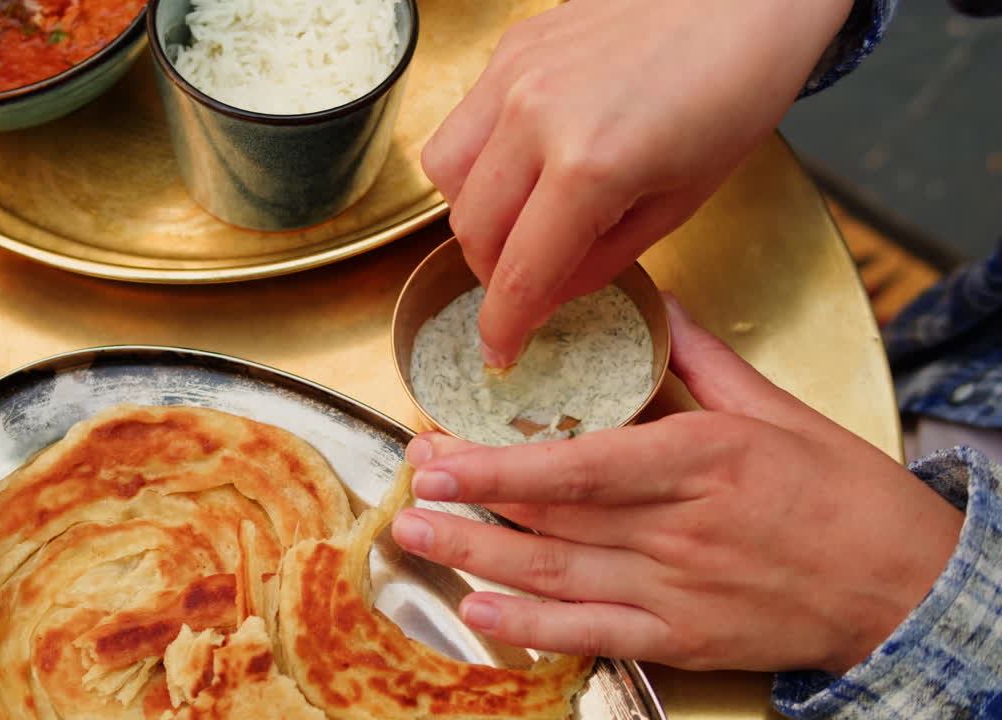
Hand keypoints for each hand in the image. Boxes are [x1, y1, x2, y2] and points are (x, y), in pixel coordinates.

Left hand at [390, 294, 963, 673]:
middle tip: (408, 482)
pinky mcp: (682, 638)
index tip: (439, 450)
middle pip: (554, 517)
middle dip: (470, 500)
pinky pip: (592, 635)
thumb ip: (704, 359)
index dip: (498, 463)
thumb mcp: (779, 412)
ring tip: (415, 536)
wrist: (908, 588)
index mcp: (703, 461)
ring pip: (558, 576)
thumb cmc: (848, 497)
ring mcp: (677, 591)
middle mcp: (681, 529)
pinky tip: (481, 612)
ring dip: (477, 558)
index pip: (579, 463)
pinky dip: (531, 627)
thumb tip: (657, 302)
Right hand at [422, 0, 855, 367]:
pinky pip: (462, 125)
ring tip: (520, 220)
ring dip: (474, 216)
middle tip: (527, 285)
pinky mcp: (508, 49)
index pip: (519, 274)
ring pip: (446, 178)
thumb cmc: (735, 89)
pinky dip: (478, 161)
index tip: (499, 352)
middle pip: (471, 230)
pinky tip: (524, 162)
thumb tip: (547, 293)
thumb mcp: (682, 201)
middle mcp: (535, 118)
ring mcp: (512, 77)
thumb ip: (603, 258)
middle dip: (494, 275)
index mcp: (591, 167)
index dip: (504, 326)